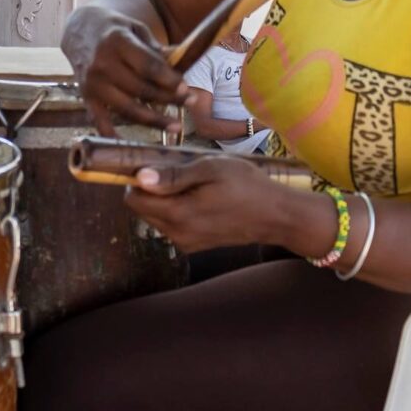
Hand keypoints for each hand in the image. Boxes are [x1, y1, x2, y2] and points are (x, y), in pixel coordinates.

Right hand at [61, 4, 192, 135]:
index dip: (169, 80)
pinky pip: (100, 121)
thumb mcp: (137, 29)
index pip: (147, 66)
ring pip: (127, 108)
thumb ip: (157, 49)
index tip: (186, 89)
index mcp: (117, 42)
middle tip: (189, 102)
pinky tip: (131, 146)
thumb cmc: (115, 30)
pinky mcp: (86, 97)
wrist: (80, 31)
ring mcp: (92, 83)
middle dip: (168, 98)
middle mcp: (102, 64)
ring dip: (153, 119)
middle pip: (140, 89)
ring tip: (176, 125)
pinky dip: (113, 136)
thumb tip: (181, 63)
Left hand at [124, 156, 282, 252]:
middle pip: (142, 209)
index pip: (134, 200)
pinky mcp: (194, 245)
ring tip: (195, 185)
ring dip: (165, 200)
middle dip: (152, 190)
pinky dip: (177, 211)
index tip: (155, 165)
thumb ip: (172, 176)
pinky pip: (172, 225)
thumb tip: (140, 177)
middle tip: (180, 172)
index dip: (138, 180)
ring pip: (156, 217)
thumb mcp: (210, 169)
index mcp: (178, 215)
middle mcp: (177, 234)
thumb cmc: (246, 185)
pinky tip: (201, 199)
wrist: (277, 215)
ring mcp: (186, 243)